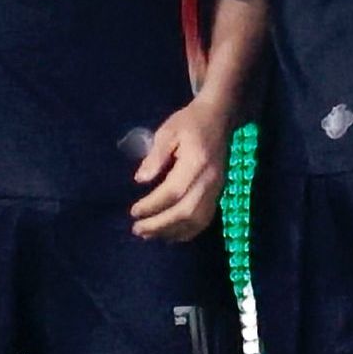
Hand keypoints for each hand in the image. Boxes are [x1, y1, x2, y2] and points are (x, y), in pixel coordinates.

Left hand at [128, 99, 234, 240]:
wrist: (219, 118)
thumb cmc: (190, 122)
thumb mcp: (167, 131)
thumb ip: (155, 156)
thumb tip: (141, 180)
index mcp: (196, 162)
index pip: (173, 191)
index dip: (152, 205)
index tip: (133, 212)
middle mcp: (209, 180)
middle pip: (185, 211)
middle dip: (160, 225)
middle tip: (137, 229)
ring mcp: (217, 188)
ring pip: (196, 220)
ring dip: (172, 231)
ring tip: (150, 235)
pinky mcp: (218, 193)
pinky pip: (205, 219)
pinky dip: (187, 231)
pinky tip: (170, 235)